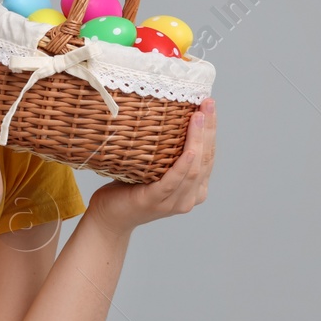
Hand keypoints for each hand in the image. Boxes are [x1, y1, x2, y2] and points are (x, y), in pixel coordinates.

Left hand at [85, 99, 215, 234]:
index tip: (209, 104)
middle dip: (209, 130)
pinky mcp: (155, 201)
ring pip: (193, 169)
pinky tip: (189, 151)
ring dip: (198, 141)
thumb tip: (169, 111)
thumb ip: (167, 151)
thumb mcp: (155, 167)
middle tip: (208, 103)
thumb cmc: (130, 188)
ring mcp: (173, 202)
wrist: (109, 218)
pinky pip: (173, 182)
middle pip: (205, 160)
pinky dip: (183, 166)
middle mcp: (189, 198)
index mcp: (194, 189)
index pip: (208, 156)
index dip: (211, 130)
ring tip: (198, 116)